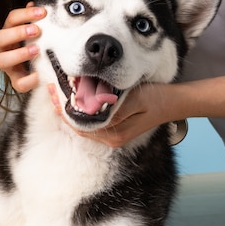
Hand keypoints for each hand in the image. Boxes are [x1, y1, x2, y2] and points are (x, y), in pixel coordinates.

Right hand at [0, 3, 46, 92]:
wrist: (37, 70)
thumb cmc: (35, 44)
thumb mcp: (36, 31)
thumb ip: (34, 19)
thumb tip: (34, 3)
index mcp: (9, 33)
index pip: (11, 19)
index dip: (25, 14)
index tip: (43, 12)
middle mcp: (5, 49)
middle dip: (17, 33)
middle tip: (36, 30)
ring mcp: (9, 66)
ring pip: (1, 61)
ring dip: (19, 54)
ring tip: (36, 50)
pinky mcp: (17, 82)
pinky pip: (18, 84)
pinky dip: (28, 80)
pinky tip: (38, 75)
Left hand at [49, 82, 173, 146]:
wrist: (175, 102)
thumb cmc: (157, 97)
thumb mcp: (135, 98)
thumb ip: (112, 105)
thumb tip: (89, 106)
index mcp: (114, 133)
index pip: (79, 123)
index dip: (63, 107)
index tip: (53, 90)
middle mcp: (111, 138)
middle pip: (78, 125)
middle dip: (62, 107)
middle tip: (49, 87)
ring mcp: (113, 135)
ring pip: (83, 123)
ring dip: (70, 108)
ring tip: (57, 90)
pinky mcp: (116, 129)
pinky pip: (92, 121)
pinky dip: (81, 110)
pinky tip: (75, 96)